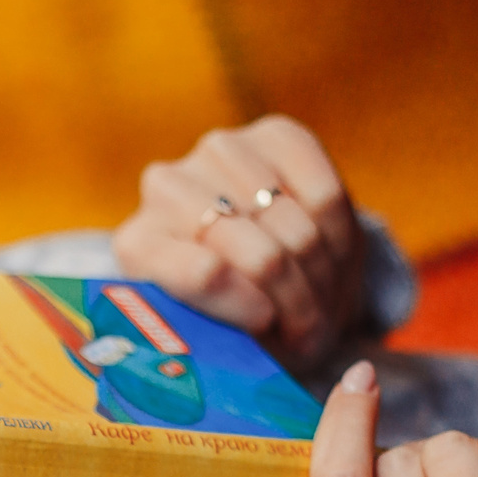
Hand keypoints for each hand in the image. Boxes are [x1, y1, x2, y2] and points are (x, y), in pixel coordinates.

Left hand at [113, 115, 363, 365]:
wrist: (264, 269)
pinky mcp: (273, 134)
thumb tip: (265, 316)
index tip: (267, 323)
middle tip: (308, 325)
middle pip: (259, 255)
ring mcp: (217, 153)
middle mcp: (165, 188)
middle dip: (295, 298)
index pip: (201, 273)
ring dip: (320, 270)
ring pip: (295, 225)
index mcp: (139, 247)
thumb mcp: (227, 343)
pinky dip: (339, 233)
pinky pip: (324, 192)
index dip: (246, 304)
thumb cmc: (237, 315)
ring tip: (321, 296)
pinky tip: (332, 253)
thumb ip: (231, 334)